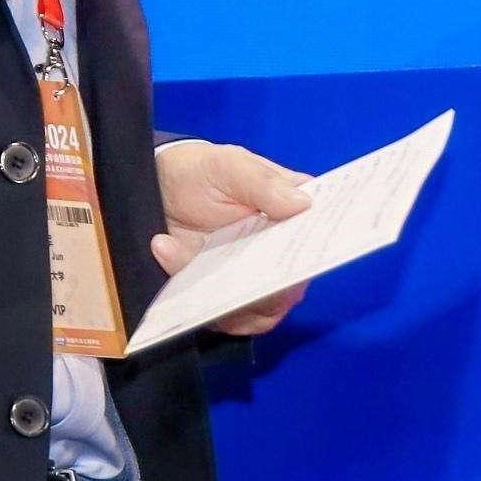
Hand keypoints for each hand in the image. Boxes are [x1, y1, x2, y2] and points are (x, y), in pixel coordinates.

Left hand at [151, 138, 315, 337]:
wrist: (156, 191)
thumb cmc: (201, 172)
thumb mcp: (227, 165)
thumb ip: (261, 181)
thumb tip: (303, 204)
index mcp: (295, 210)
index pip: (323, 233)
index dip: (324, 247)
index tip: (304, 256)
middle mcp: (284, 249)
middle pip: (296, 280)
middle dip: (270, 282)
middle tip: (236, 263)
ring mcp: (257, 277)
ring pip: (264, 307)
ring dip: (228, 292)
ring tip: (191, 253)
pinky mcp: (229, 298)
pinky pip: (227, 315)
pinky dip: (198, 294)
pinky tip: (167, 251)